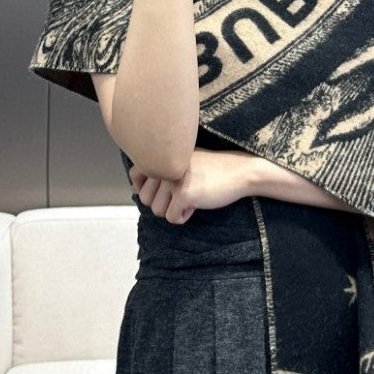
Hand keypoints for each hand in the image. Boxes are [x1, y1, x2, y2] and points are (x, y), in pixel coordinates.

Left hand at [127, 148, 253, 223]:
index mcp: (162, 155)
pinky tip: (197, 205)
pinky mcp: (184, 193)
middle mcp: (164, 164)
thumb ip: (159, 171)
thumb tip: (133, 190)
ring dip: (174, 210)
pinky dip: (183, 217)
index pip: (135, 176)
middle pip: (145, 199)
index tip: (169, 188)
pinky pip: (171, 218)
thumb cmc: (212, 169)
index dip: (150, 188)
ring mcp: (173, 179)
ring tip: (191, 197)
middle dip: (164, 203)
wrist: (240, 171)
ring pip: (157, 211)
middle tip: (184, 194)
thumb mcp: (182, 164)